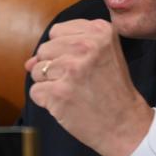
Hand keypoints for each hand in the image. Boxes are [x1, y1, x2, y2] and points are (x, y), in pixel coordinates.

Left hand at [24, 18, 152, 155]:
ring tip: (74, 92)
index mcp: (100, 31)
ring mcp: (72, 69)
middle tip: (79, 81)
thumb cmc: (112, 91)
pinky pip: (35, 91)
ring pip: (37, 70)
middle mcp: (86, 46)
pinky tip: (67, 103)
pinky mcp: (59, 92)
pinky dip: (46, 101)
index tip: (82, 64)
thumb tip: (29, 62)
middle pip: (44, 49)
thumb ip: (65, 50)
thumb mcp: (102, 57)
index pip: (57, 31)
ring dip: (49, 84)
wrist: (126, 124)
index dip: (63, 51)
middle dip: (54, 67)